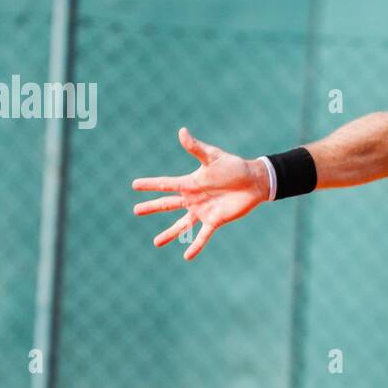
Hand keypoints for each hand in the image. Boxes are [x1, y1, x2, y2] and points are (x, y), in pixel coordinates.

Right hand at [131, 127, 269, 260]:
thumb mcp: (213, 157)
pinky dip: (195, 246)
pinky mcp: (215, 220)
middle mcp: (193, 198)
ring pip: (182, 225)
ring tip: (156, 243)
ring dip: (169, 234)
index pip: (165, 184)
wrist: (253, 181)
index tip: (134, 185)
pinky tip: (187, 256)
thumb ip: (196, 148)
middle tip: (136, 211)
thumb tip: (182, 132)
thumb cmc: (234, 167)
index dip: (150, 185)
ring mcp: (203, 211)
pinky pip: (203, 235)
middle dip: (152, 207)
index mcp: (190, 183)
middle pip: (168, 204)